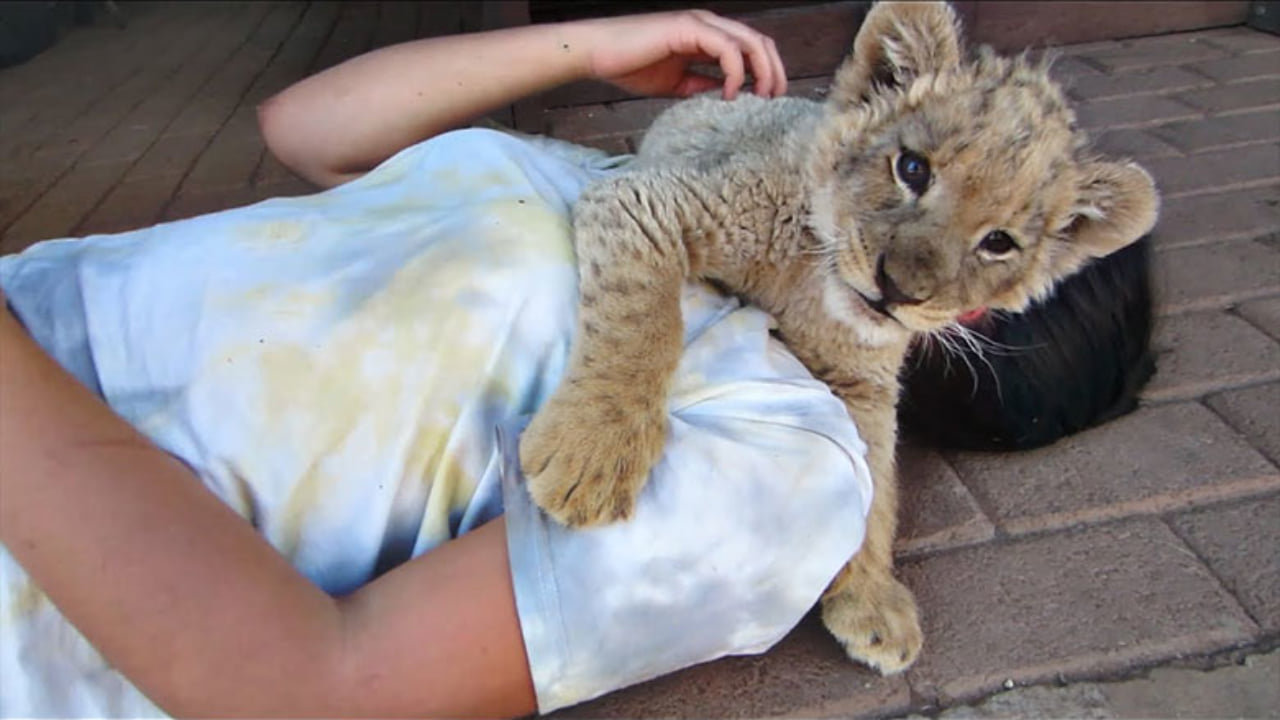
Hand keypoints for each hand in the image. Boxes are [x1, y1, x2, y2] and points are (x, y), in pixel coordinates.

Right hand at [578, 10, 787, 99]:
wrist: (598, 54)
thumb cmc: (631, 65)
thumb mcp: (676, 84)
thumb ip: (702, 86)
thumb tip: (725, 98)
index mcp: (708, 36)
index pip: (752, 48)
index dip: (767, 72)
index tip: (768, 101)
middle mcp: (709, 25)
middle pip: (760, 42)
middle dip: (775, 72)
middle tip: (774, 101)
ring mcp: (700, 23)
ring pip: (750, 42)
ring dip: (762, 71)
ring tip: (759, 98)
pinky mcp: (689, 28)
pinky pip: (726, 49)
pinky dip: (735, 72)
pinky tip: (728, 94)